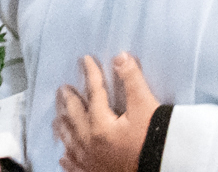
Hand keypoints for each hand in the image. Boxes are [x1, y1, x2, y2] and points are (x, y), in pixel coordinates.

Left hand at [53, 53, 159, 171]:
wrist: (159, 166)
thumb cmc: (152, 138)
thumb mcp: (145, 105)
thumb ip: (132, 79)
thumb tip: (120, 57)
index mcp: (100, 125)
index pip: (93, 93)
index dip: (90, 74)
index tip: (85, 60)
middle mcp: (89, 143)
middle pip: (74, 117)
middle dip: (68, 101)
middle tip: (63, 89)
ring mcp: (89, 161)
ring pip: (69, 141)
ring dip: (63, 126)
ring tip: (57, 116)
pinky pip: (74, 165)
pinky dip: (67, 157)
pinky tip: (64, 155)